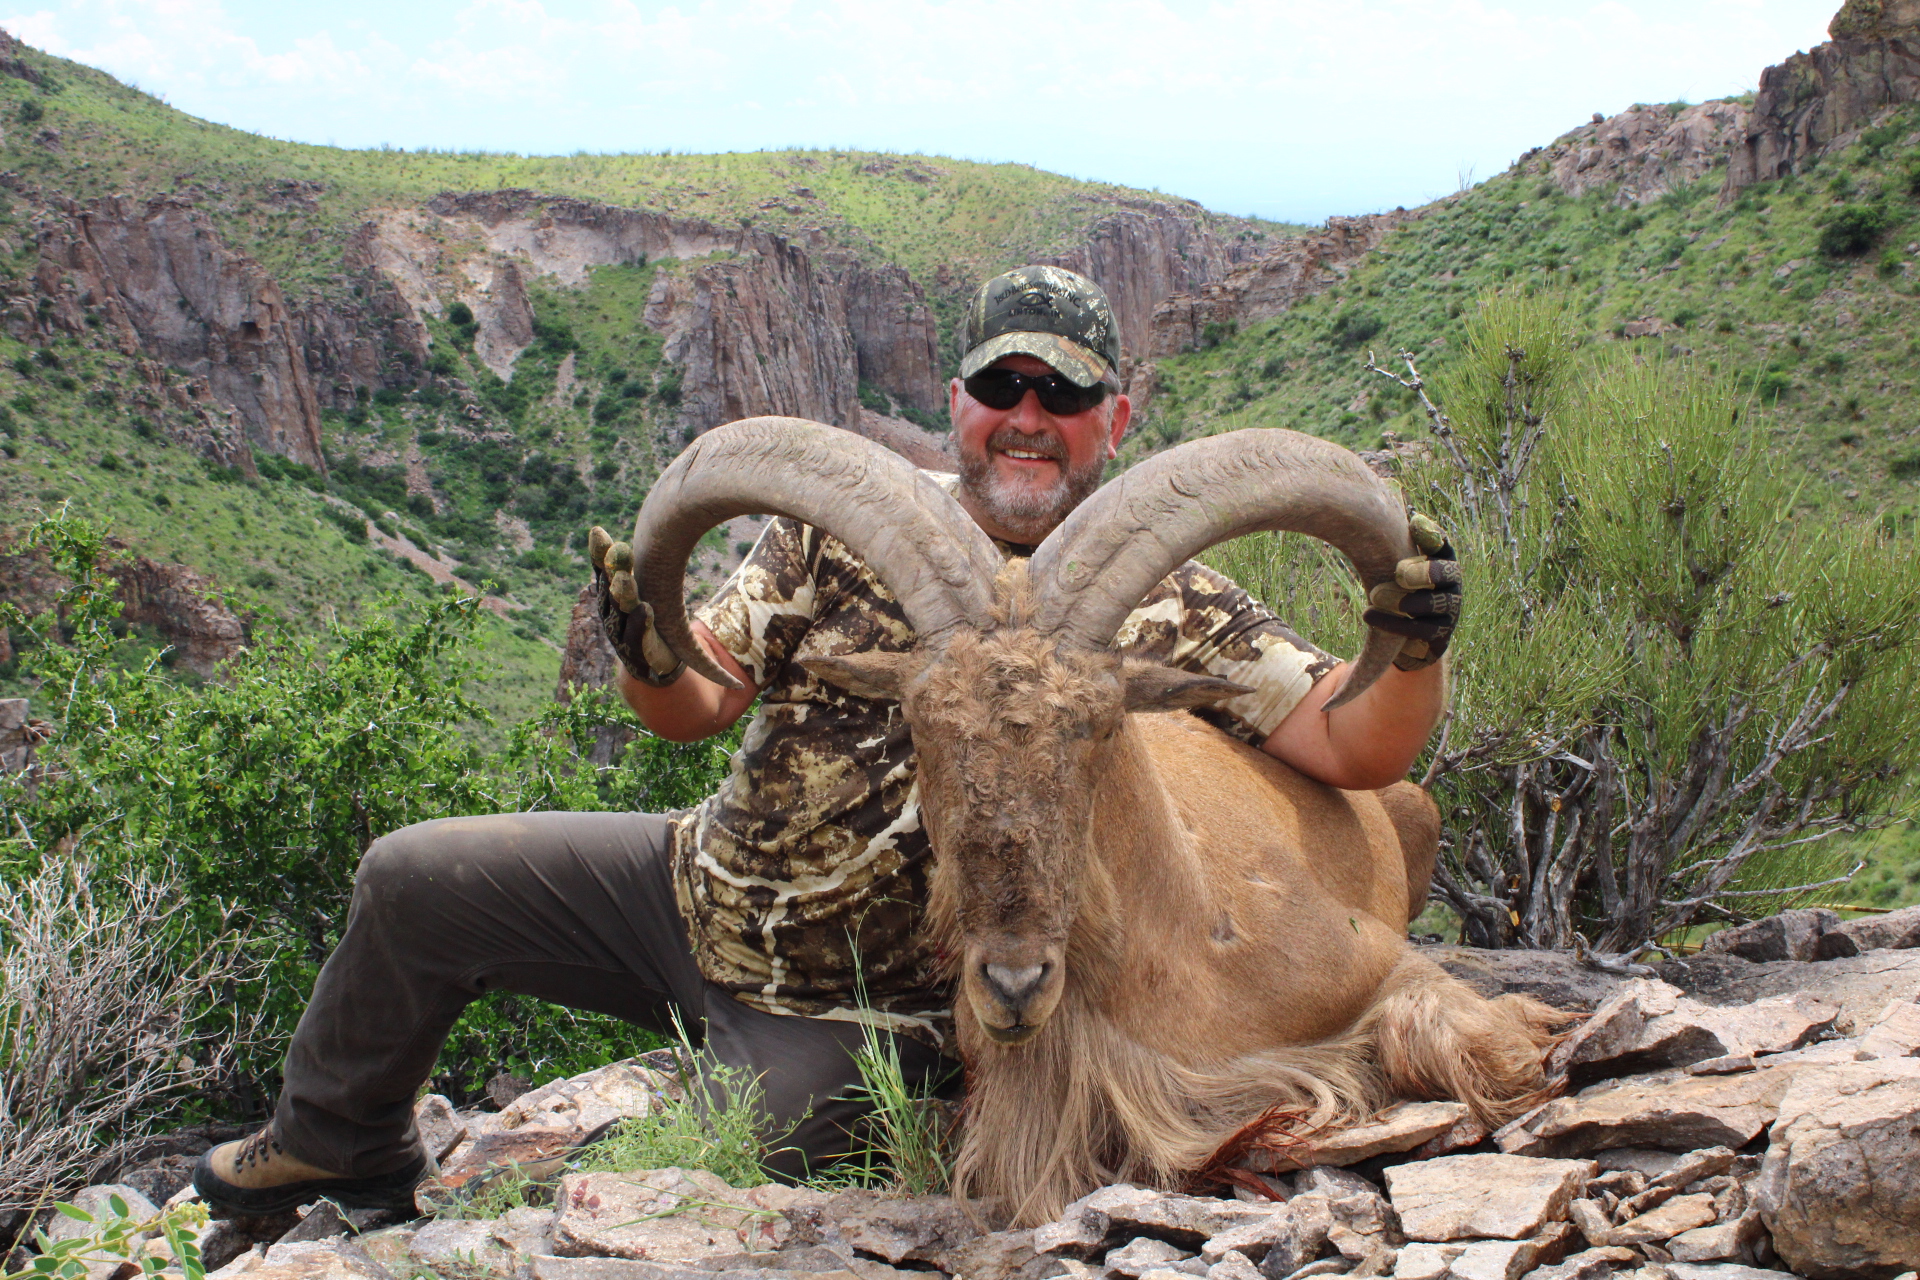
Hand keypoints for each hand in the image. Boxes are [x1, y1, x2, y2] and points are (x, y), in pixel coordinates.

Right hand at [588, 525, 685, 685]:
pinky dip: (640, 624)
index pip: (602, 570)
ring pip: (621, 612)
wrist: (654, 663)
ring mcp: (621, 633)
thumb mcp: (646, 587)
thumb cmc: (651, 618)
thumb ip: (641, 563)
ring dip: (624, 595)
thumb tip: (651, 518)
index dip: (599, 553)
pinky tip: (645, 609)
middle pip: (609, 588)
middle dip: (613, 569)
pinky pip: (638, 637)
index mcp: (611, 594)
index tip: (598, 532)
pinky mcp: (638, 653)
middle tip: (618, 549)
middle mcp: (611, 612)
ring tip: (625, 579)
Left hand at [1362, 511, 1460, 670]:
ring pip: (1433, 604)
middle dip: (1423, 571)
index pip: (1442, 544)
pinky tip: (1368, 615)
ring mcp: (1450, 611)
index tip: (1413, 523)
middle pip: (1446, 572)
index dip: (1431, 534)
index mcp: (1442, 561)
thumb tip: (1380, 495)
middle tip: (1398, 571)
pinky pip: (1421, 630)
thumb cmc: (1399, 591)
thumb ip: (1393, 538)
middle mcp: (1452, 584)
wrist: (1410, 639)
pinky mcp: (1440, 637)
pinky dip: (1393, 623)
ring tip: (1374, 596)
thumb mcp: (1396, 563)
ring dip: (1403, 600)